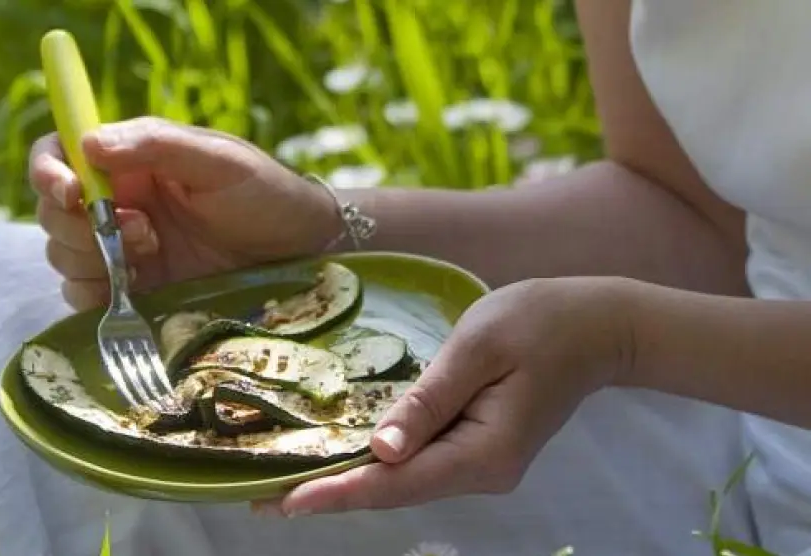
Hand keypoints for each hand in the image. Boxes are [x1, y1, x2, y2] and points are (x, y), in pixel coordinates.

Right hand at [28, 116, 340, 309]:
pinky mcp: (133, 289)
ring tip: (154, 253)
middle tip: (139, 229)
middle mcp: (117, 201)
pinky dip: (96, 294)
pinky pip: (85, 295)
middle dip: (78, 224)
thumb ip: (155, 145)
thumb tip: (88, 144)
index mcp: (129, 160)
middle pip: (53, 211)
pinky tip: (137, 287)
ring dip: (94, 258)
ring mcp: (122, 248)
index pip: (59, 153)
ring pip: (64, 255)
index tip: (69, 191)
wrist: (300, 253)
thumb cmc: (265, 194)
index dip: (48, 171)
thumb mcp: (218, 160)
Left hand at [253, 276, 636, 515]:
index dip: (337, 493)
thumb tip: (380, 450)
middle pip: (394, 491)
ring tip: (286, 481)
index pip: (396, 483)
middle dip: (329, 494)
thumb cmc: (539, 322)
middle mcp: (481, 473)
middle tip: (261, 499)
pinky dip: (376, 463)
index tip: (283, 504)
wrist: (596, 325)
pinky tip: (340, 458)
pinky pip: (419, 463)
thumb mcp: (478, 348)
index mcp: (483, 453)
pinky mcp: (477, 448)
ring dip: (348, 481)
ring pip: (403, 482)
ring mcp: (481, 465)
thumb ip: (428, 400)